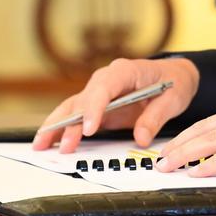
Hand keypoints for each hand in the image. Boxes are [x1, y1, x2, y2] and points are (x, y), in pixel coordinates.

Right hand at [31, 57, 199, 152]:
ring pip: (73, 107)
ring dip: (57, 125)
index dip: (94, 108)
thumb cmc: (172, 82)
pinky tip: (49, 141)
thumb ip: (156, 117)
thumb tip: (141, 138)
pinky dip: (62, 128)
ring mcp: (99, 92)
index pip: (104, 87)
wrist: (173, 76)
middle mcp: (107, 79)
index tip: (90, 129)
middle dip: (71, 122)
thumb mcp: (172, 99)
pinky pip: (76, 116)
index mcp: (125, 71)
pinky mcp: (97, 106)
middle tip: (64, 145)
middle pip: (83, 99)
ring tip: (41, 144)